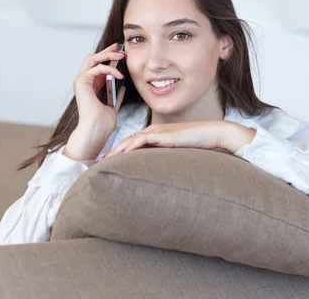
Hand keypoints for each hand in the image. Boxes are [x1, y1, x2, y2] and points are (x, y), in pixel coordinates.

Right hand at [73, 42, 126, 126]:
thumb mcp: (112, 106)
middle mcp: (83, 82)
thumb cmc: (102, 123)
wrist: (96, 129)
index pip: (97, 66)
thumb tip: (122, 89)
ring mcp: (81, 81)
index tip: (119, 54)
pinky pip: (97, 68)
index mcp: (90, 87)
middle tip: (118, 48)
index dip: (107, 58)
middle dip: (106, 51)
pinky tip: (119, 75)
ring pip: (92, 59)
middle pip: (93, 59)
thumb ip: (115, 97)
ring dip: (107, 55)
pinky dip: (110, 69)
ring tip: (120, 56)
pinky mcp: (82, 81)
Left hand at [103, 120, 256, 159]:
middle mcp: (152, 132)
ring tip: (102, 163)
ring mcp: (157, 131)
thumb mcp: (177, 155)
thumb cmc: (198, 146)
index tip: (104, 166)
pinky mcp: (163, 134)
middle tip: (95, 166)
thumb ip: (165, 162)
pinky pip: (142, 138)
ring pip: (129, 140)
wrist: (213, 134)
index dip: (116, 155)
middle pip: (125, 142)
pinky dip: (130, 146)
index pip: (130, 145)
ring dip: (115, 152)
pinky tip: (121, 154)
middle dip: (110, 154)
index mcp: (154, 136)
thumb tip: (158, 178)